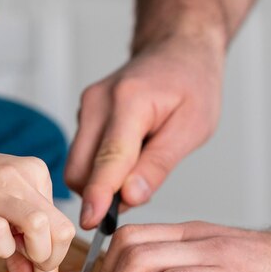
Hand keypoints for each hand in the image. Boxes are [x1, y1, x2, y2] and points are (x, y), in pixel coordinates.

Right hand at [0, 72, 74, 271]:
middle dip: (50, 263)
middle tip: (26, 268)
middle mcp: (23, 179)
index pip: (64, 227)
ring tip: (10, 254)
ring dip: (33, 255)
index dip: (54, 262)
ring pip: (42, 227)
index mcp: (36, 176)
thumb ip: (23, 253)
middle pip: (64, 231)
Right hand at [65, 36, 223, 228]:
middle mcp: (98, 102)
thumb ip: (159, 165)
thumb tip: (130, 198)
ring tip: (140, 168)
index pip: (108, 158)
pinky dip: (101, 169)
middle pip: (80, 168)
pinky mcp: (83, 115)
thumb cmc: (192, 84)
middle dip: (100, 194)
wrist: (177, 50)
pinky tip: (130, 156)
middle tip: (139, 193)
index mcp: (129, 101)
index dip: (99, 194)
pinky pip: (82, 156)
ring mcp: (86, 107)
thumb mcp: (193, 127)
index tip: (91, 221)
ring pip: (77, 166)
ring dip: (101, 183)